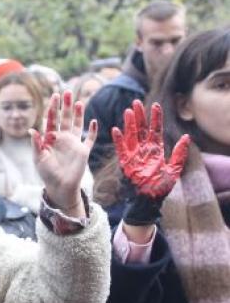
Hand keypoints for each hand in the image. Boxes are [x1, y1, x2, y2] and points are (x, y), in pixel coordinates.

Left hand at [33, 91, 97, 211]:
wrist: (60, 186)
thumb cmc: (46, 172)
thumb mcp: (38, 158)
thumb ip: (36, 144)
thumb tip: (31, 130)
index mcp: (50, 138)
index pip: (51, 120)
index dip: (53, 108)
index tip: (54, 96)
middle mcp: (62, 138)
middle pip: (65, 118)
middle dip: (65, 106)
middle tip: (66, 92)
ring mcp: (74, 143)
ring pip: (77, 125)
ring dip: (78, 114)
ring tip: (79, 101)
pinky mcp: (83, 151)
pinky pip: (90, 139)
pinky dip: (93, 131)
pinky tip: (93, 122)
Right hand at [112, 100, 188, 225]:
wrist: (149, 200)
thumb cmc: (161, 187)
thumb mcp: (174, 169)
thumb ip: (179, 153)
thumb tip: (186, 137)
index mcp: (155, 150)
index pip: (155, 130)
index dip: (155, 118)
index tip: (155, 105)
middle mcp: (143, 150)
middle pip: (141, 129)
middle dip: (139, 116)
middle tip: (136, 102)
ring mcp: (133, 155)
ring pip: (131, 135)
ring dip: (129, 124)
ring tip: (128, 111)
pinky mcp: (125, 162)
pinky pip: (121, 148)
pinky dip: (118, 140)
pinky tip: (116, 129)